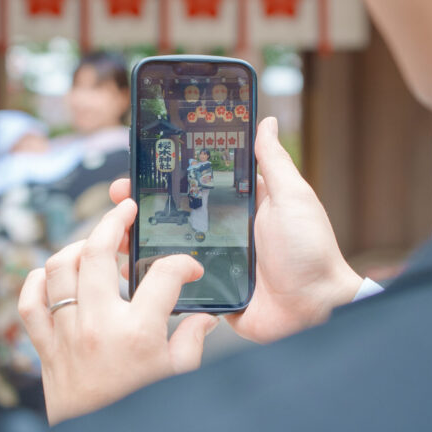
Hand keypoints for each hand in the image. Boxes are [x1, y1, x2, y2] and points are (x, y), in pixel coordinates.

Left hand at [19, 199, 217, 424]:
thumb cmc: (143, 417)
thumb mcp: (178, 379)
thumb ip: (193, 342)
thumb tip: (204, 319)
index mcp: (138, 333)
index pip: (163, 275)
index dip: (182, 264)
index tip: (188, 269)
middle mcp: (98, 326)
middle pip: (99, 252)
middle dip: (114, 221)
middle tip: (125, 211)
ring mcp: (66, 335)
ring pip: (59, 268)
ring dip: (77, 247)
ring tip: (95, 246)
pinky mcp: (45, 348)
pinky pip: (30, 303)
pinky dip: (37, 282)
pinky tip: (55, 277)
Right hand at [110, 117, 361, 344]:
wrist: (315, 310)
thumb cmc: (310, 251)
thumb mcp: (292, 197)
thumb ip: (274, 162)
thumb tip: (265, 122)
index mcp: (242, 206)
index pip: (198, 182)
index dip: (171, 172)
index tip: (143, 160)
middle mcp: (225, 231)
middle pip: (176, 213)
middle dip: (144, 203)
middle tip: (119, 195)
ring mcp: (214, 263)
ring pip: (168, 247)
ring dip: (141, 237)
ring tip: (116, 228)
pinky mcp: (209, 292)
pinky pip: (175, 283)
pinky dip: (153, 276)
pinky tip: (129, 265)